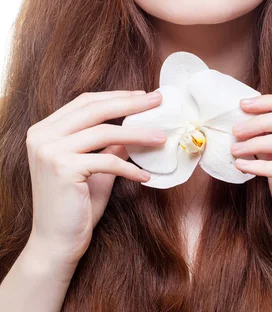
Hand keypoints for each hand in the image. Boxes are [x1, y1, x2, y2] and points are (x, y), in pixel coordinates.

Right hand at [26, 89, 165, 265]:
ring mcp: (50, 151)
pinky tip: (146, 175)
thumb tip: (137, 125)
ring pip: (104, 132)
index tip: (142, 95)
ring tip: (161, 137)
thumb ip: (110, 144)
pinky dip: (130, 167)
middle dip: (130, 103)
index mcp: (45, 129)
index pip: (85, 102)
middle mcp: (42, 136)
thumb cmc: (76, 205)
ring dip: (137, 134)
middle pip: (95, 109)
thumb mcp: (95, 166)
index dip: (116, 96)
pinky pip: (108, 160)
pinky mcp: (63, 168)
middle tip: (157, 100)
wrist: (56, 243)